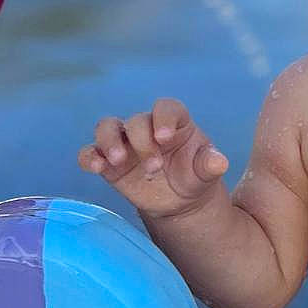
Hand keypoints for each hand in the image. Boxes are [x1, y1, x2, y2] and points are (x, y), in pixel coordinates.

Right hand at [78, 98, 229, 219]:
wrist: (179, 200)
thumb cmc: (194, 176)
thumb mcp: (206, 173)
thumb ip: (210, 164)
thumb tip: (219, 162)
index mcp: (174, 123)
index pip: (166, 107)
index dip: (163, 118)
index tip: (164, 138)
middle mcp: (147, 127)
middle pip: (136, 121)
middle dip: (142, 142)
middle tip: (155, 167)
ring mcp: (125, 143)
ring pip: (107, 127)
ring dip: (109, 141)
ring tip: (118, 160)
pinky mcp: (108, 162)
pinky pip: (90, 151)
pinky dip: (89, 156)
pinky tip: (96, 167)